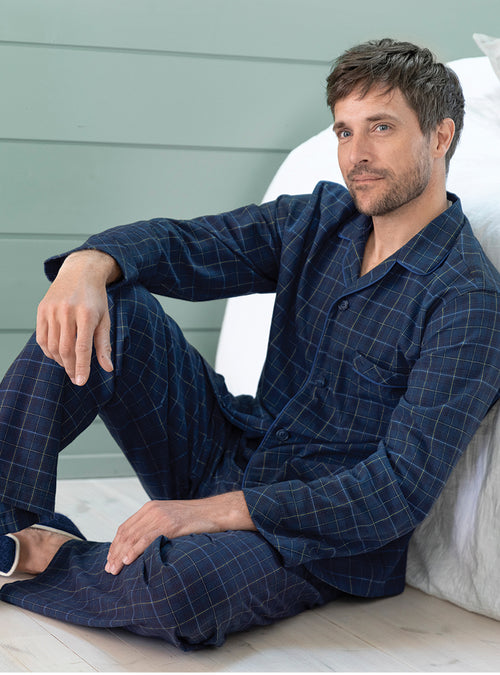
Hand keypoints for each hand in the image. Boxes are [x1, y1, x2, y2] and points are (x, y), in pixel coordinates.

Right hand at [36, 250, 120, 384]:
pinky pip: (41, 338)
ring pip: (52, 346)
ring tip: (69, 365)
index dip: (81, 367)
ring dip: (60, 360)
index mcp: (87, 314)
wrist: (80, 272)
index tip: (81, 382)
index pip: (82, 347)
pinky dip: (48, 351)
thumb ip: (104, 344)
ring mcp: (52, 310)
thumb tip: (108, 368)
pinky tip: (57, 355)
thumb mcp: (105, 319)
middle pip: (66, 349)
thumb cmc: (96, 299)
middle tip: (75, 377)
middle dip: (70, 367)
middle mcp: (67, 311)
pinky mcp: (42, 309)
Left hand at [105, 492, 254, 574]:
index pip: (125, 527)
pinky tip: (128, 560)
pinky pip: (148, 538)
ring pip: (133, 537)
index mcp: (151, 508)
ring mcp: (162, 516)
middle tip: (109, 570)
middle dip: (115, 552)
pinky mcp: (171, 524)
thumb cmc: (196, 519)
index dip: (115, 545)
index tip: (110, 560)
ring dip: (121, 555)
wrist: (217, 511)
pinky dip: (135, 550)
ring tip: (115, 569)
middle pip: (126, 533)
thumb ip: (156, 527)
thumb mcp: (171, 519)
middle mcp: (153, 510)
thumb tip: (142, 547)